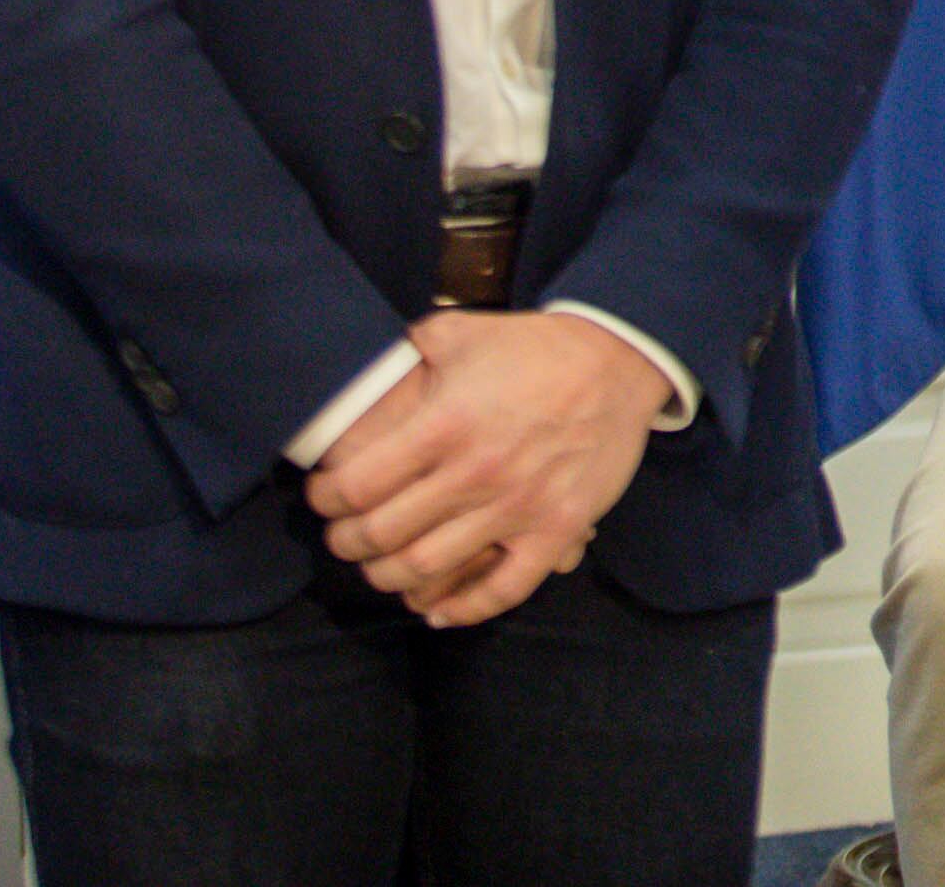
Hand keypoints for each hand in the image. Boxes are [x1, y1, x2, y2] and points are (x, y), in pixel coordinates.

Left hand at [305, 310, 669, 626]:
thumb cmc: (536, 348)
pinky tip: (438, 611)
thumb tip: (365, 372)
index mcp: (444, 424)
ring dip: (389, 577)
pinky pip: (503, 590)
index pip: (355, 486)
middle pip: (381, 535)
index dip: (325, 499)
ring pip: (427, 569)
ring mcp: (517, 507)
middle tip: (345, 537)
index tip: (324, 497)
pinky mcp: (556, 530)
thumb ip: (407, 351)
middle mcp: (474, 473)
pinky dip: (463, 611)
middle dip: (348, 543)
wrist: (620, 360)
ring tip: (383, 567)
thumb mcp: (461, 332)